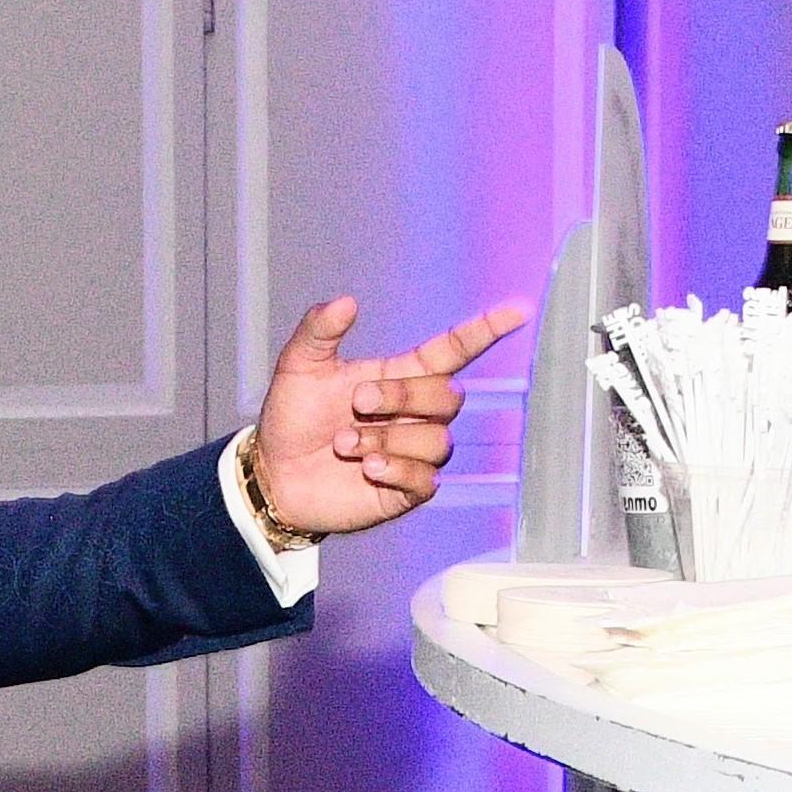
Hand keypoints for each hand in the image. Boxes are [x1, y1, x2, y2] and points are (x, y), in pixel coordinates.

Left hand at [247, 294, 530, 542]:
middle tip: (357, 402)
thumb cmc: (291, 419)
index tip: (518, 310)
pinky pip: (426, 478)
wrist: (273, 474)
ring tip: (345, 443)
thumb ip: (320, 330)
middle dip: (404, 396)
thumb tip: (346, 302)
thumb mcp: (299, 366)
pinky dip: (396, 469)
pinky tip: (366, 468)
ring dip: (388, 439)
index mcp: (399, 377)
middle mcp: (414, 414)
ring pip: (437, 440)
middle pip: (448, 396)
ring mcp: (413, 452)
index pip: (454, 350)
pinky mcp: (406, 490)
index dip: (486, 330)